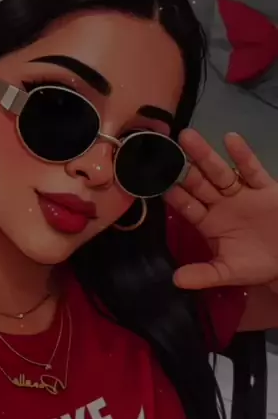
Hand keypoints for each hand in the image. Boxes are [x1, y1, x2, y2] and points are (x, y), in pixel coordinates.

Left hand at [165, 130, 277, 289]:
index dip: (173, 193)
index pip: (187, 205)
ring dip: (205, 155)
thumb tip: (175, 281)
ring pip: (220, 173)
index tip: (154, 180)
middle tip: (165, 149)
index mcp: (209, 222)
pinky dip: (242, 156)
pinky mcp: (265, 188)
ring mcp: (242, 193)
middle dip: (183, 168)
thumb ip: (203, 275)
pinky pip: (252, 170)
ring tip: (187, 137)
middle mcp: (221, 204)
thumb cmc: (258, 265)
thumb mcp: (229, 272)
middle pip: (199, 183)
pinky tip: (230, 139)